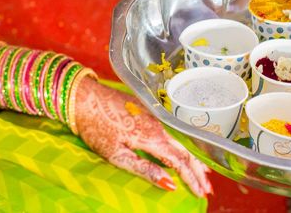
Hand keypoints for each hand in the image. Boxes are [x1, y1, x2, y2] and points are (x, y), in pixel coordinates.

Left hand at [75, 78, 213, 196]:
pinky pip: (170, 129)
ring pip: (179, 139)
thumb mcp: (117, 154)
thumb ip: (144, 169)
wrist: (83, 97)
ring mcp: (152, 115)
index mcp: (152, 137)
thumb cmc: (96, 128)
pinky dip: (181, 144)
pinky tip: (181, 149)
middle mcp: (157, 124)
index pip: (179, 161)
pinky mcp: (146, 110)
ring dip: (191, 157)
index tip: (201, 193)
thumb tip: (169, 184)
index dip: (191, 179)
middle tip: (207, 188)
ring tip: (202, 173)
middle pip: (184, 150)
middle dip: (197, 170)